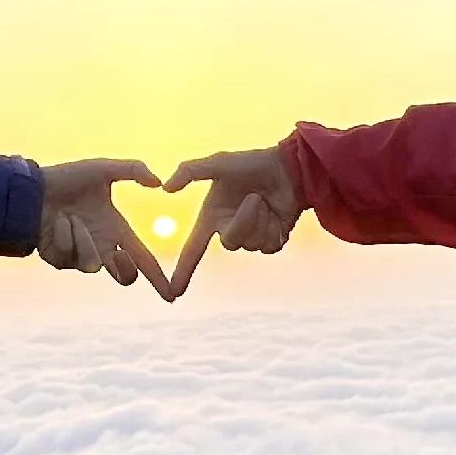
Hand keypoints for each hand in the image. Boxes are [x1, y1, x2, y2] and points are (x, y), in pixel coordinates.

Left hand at [36, 160, 174, 299]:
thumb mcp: (102, 169)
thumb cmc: (67, 178)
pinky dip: (64, 235)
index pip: (142, 257)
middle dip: (124, 269)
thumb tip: (158, 181)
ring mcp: (80, 255)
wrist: (32, 188)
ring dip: (83, 238)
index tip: (171, 295)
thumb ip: (133, 170)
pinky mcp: (60, 260)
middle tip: (118, 254)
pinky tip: (55, 221)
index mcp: (116, 229)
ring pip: (93, 264)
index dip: (157, 277)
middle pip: (124, 275)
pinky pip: (70, 256)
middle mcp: (101, 245)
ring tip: (70, 216)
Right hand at [163, 144, 305, 298]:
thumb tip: (166, 187)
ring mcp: (252, 236)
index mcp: (212, 217)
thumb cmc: (253, 163)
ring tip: (265, 201)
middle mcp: (229, 229)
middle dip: (244, 221)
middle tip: (255, 198)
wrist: (289, 167)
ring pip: (252, 245)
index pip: (193, 248)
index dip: (183, 270)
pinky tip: (276, 213)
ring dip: (261, 220)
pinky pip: (269, 247)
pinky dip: (274, 229)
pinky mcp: (273, 240)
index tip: (173, 292)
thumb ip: (190, 171)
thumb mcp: (218, 162)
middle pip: (231, 243)